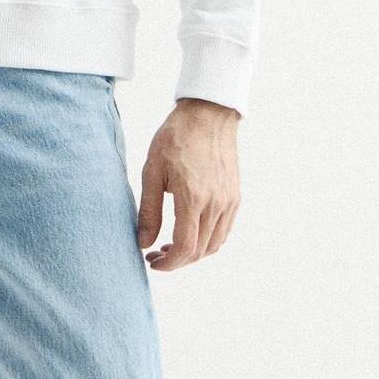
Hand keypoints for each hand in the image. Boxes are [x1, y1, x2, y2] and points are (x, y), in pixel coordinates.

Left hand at [135, 97, 242, 268]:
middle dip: (176, 261)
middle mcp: (216, 204)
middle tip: (155, 255)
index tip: (152, 262)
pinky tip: (190, 232)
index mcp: (193, 198)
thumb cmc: (176, 138)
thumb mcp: (152, 172)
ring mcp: (229, 201)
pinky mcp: (235, 196)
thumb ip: (149, 211)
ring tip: (171, 246)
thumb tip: (143, 243)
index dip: (168, 264)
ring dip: (193, 253)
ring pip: (214, 245)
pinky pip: (224, 231)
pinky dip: (208, 241)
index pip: (185, 248)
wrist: (208, 114)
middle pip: (199, 251)